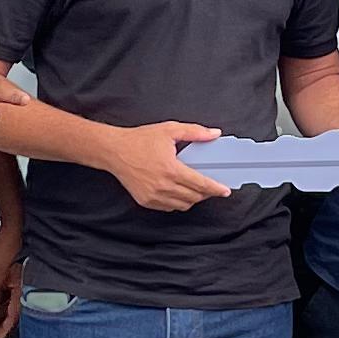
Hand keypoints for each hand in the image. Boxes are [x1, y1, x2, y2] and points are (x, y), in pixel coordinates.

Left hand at [0, 221, 24, 337]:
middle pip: (12, 313)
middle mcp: (23, 286)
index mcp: (21, 288)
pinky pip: (8, 293)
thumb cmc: (10, 243)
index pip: (13, 317)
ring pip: (10, 303)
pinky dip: (0, 301)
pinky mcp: (16, 272)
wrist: (16, 223)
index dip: (3, 331)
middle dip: (0, 326)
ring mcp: (20, 280)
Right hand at [106, 121, 227, 211]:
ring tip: (195, 189)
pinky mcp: (145, 201)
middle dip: (206, 193)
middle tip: (210, 186)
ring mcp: (154, 196)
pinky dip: (178, 202)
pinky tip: (178, 192)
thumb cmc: (140, 140)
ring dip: (193, 199)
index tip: (225, 191)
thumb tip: (214, 134)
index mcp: (171, 169)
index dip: (216, 189)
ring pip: (183, 205)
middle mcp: (163, 186)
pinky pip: (169, 207)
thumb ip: (195, 132)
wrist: (114, 150)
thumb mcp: (169, 130)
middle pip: (194, 197)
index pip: (201, 184)